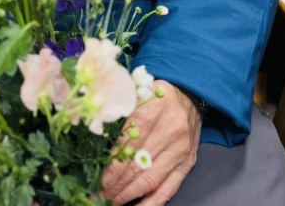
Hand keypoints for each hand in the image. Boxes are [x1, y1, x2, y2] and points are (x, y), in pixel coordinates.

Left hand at [101, 80, 202, 205]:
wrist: (190, 96)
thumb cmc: (157, 94)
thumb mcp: (138, 90)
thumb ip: (119, 106)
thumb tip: (94, 127)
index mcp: (157, 107)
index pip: (133, 140)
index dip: (116, 163)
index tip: (101, 178)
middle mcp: (172, 129)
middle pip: (140, 163)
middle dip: (118, 183)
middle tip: (101, 194)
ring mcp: (181, 149)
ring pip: (152, 179)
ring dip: (130, 194)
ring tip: (112, 201)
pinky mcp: (188, 163)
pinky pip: (170, 188)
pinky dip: (152, 202)